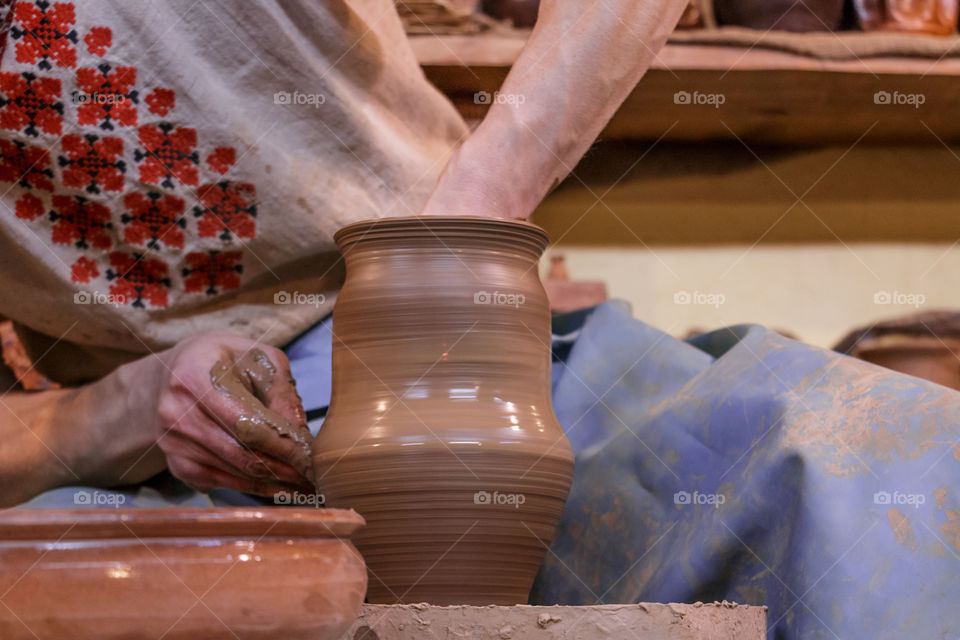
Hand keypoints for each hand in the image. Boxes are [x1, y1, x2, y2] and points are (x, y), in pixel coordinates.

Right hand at [151, 331, 314, 495]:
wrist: (176, 372)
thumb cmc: (226, 361)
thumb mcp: (259, 359)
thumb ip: (282, 392)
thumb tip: (301, 435)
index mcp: (195, 377)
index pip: (246, 422)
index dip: (281, 444)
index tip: (311, 457)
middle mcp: (176, 413)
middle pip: (240, 453)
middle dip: (283, 469)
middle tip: (315, 477)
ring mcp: (172, 443)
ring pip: (234, 472)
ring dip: (273, 482)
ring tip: (305, 485)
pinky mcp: (177, 465)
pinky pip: (222, 483)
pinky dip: (254, 487)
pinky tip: (280, 486)